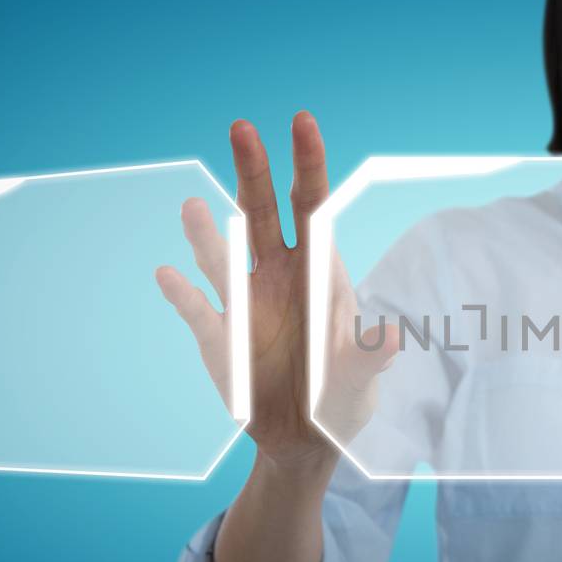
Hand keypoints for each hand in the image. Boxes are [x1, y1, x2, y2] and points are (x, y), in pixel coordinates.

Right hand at [156, 112, 398, 470]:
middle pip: (261, 212)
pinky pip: (197, 310)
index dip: (308, 164)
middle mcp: (279, 276)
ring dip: (207, 233)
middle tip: (242, 127)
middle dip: (253, 172)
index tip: (302, 121)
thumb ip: (371, 357)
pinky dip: (183, 295)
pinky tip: (168, 276)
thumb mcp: (361, 381)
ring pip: (222, 256)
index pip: (312, 207)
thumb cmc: (342, 397)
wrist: (306, 440)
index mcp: (319, 272)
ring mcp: (245, 303)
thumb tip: (394, 337)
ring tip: (193, 206)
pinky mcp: (219, 337)